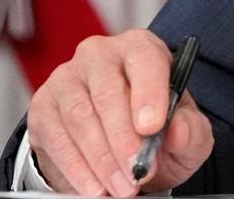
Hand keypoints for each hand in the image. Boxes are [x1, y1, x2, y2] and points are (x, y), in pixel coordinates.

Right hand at [28, 29, 212, 195]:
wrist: (121, 145)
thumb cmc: (157, 130)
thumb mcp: (187, 132)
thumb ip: (190, 130)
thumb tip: (178, 130)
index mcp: (141, 49)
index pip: (144, 60)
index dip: (149, 93)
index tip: (152, 127)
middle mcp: (100, 55)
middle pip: (108, 92)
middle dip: (123, 139)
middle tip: (137, 171)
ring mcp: (67, 78)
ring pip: (80, 117)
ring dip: (100, 159)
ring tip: (120, 187)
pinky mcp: (43, 105)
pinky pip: (56, 137)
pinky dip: (76, 167)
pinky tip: (93, 187)